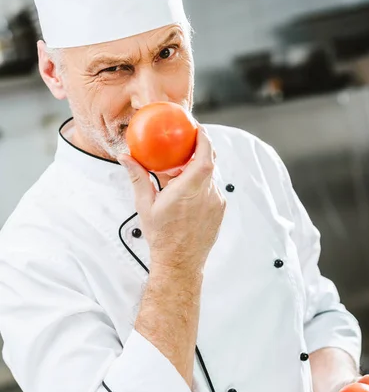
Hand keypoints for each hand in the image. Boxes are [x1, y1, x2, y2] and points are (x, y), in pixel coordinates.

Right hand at [118, 125, 225, 272]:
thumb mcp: (145, 205)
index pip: (205, 157)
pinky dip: (201, 185)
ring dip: (198, 171)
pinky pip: (212, 189)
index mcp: (189, 190)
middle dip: (199, 150)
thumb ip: (138, 177)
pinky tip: (187, 191)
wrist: (179, 263)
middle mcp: (207, 195)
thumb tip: (125, 157)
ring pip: (210, 177)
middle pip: (209, 163)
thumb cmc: (162, 236)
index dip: (204, 140)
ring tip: (181, 172)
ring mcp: (216, 203)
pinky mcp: (219, 210)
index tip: (198, 128)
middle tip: (187, 142)